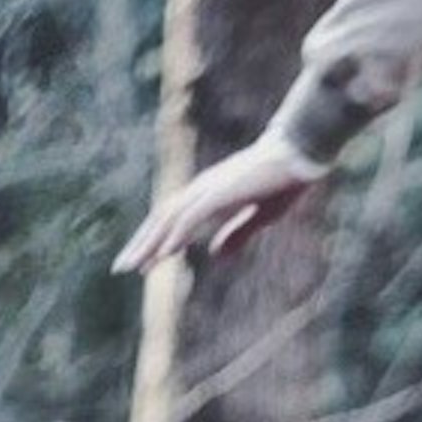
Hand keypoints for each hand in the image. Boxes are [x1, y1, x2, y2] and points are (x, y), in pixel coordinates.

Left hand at [114, 135, 323, 273]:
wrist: (299, 154)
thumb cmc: (283, 181)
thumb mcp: (259, 217)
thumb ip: (236, 234)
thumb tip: (216, 255)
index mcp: (209, 194)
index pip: (173, 220)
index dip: (156, 242)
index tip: (142, 263)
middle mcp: (201, 189)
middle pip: (162, 219)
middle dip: (141, 244)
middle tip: (121, 268)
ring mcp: (208, 189)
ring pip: (170, 219)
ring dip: (150, 243)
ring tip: (134, 266)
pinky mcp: (219, 192)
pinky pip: (190, 218)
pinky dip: (175, 236)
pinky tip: (164, 254)